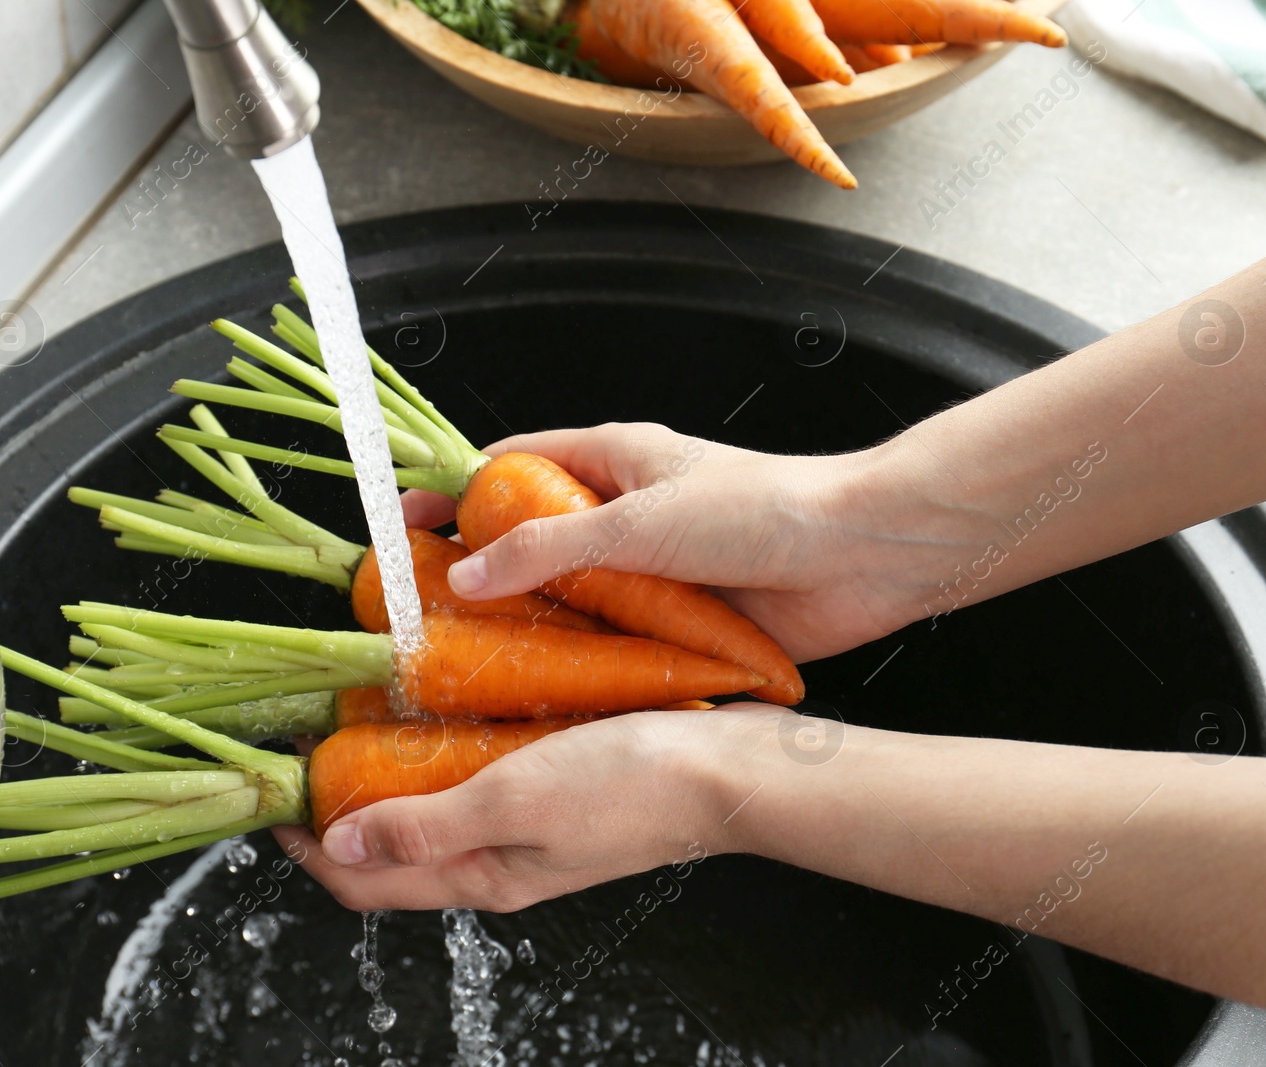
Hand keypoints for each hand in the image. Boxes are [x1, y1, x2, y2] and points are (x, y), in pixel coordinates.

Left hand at [271, 708, 775, 911]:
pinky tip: (445, 704)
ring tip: (363, 715)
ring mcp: (527, 823)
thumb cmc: (631, 786)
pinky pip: (478, 776)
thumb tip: (340, 842)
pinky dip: (444, 749)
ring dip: (390, 773)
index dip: (308, 848)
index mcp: (482, 876)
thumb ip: (424, 824)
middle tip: (311, 743)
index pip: (365, 880)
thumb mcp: (513, 802)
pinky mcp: (554, 787)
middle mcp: (498, 859)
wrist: (727, 770)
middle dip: (340, 807)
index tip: (272, 797)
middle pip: (391, 846)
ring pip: (432, 807)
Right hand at [400, 422, 951, 661]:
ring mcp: (649, 571)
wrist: (864, 556)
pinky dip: (580, 666)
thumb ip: (549, 548)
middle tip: (422, 617)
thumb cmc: (765, 509)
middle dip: (480, 575)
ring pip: (568, 601)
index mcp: (613, 460)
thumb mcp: (641, 520)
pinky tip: (545, 698)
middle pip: (529, 541)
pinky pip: (611, 644)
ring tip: (468, 669)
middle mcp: (625, 514)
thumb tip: (468, 572)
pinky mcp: (676, 622)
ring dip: (530, 630)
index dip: (452, 493)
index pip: (509, 467)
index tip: (401, 528)